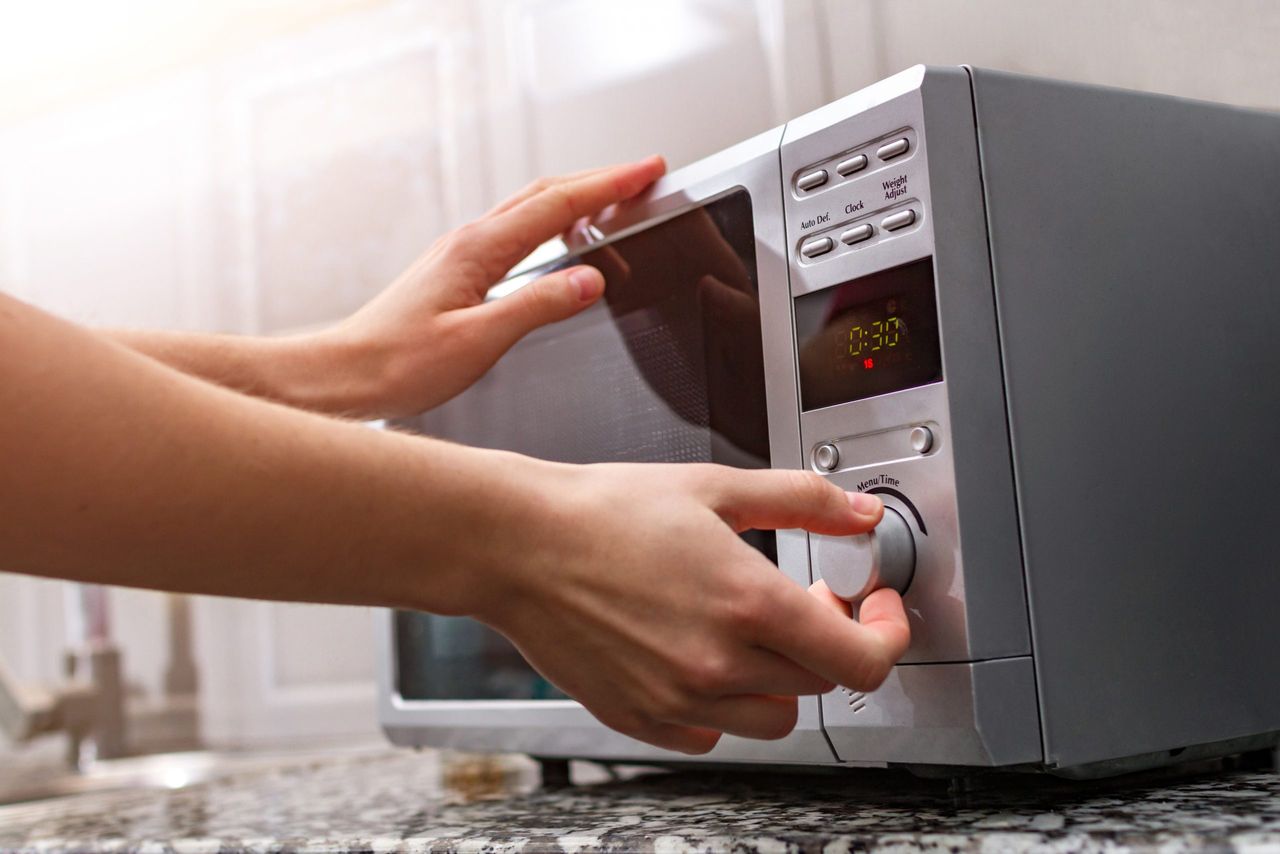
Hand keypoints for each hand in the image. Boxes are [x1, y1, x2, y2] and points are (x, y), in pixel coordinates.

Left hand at [319, 156, 666, 418]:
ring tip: (614, 200)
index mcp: (478, 250)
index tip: (647, 172)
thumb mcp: (479, 340)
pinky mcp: (456, 273)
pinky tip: (558, 242)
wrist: (346, 376)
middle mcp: (468, 242)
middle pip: (545, 194)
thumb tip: (592, 280)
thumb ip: (538, 306)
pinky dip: (549, 225)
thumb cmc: (398, 363)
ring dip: (575, 199)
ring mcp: (461, 255)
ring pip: (529, 211)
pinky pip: (515, 234)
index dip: (609, 185)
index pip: (558, 205)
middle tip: (643, 175)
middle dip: (599, 180)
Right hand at [474, 462, 910, 753]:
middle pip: (820, 683)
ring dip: (782, 679)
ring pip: (773, 719)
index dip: (887, 635)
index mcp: (748, 602)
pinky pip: (711, 736)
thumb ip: (802, 500)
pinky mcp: (639, 719)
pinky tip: (702, 657)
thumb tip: (859, 514)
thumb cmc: (603, 511)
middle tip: (805, 600)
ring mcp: (677, 700)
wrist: (518, 544)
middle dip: (828, 640)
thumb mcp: (715, 487)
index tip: (877, 611)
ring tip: (752, 632)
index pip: (860, 659)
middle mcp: (718, 664)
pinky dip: (722, 706)